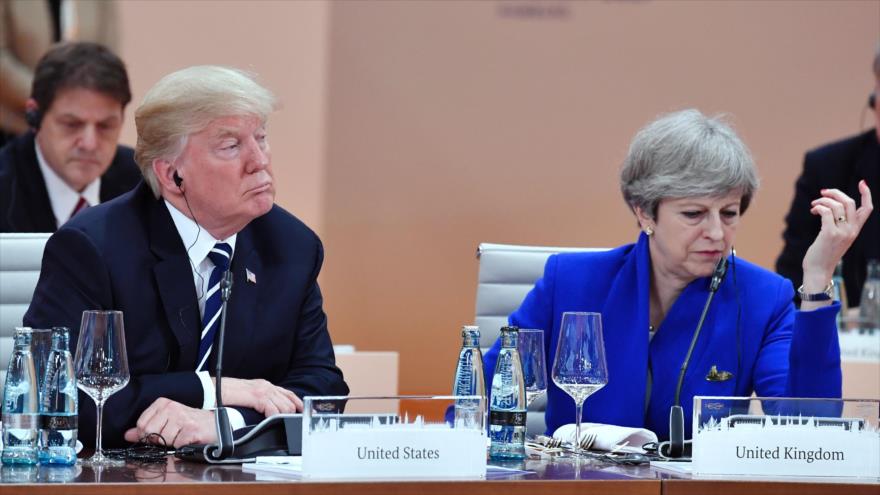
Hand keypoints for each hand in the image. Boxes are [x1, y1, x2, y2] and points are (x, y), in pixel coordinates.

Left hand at [124, 398, 216, 447]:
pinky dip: (182, 446)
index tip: (160, 433)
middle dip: (159, 440)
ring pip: (163, 440)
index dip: (148, 434)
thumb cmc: (190, 423)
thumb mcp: (167, 421)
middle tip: (173, 435)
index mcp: (163, 403)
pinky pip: (176, 445)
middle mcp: (172, 408)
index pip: (141, 424)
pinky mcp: (191, 429)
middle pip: (150, 433)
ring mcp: (182, 418)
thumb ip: (146, 427)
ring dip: (173, 443)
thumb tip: (128, 435)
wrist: (215, 424)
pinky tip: (189, 439)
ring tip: (182, 436)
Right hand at [216, 377, 302, 416]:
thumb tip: (268, 410)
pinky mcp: (257, 396)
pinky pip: (272, 409)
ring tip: (279, 424)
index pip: (287, 393)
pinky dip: (274, 417)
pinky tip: (271, 422)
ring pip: (284, 406)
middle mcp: (266, 386)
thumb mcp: (248, 394)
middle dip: (291, 414)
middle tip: (289, 423)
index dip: (296, 403)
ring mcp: (262, 390)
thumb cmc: (227, 393)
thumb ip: (259, 399)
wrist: (213, 389)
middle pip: (289, 401)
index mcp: (265, 385)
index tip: (301, 412)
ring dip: (283, 417)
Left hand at [801, 181, 872, 304]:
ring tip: (814, 205)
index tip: (862, 182)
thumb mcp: (837, 238)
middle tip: (823, 192)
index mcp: (855, 230)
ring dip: (823, 200)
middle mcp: (852, 230)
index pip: (868, 209)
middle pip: (850, 202)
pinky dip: (819, 207)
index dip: (867, 194)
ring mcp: (842, 232)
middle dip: (836, 193)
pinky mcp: (829, 234)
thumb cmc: (824, 254)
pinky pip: (826, 212)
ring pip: (836, 205)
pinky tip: (813, 210)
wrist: (818, 271)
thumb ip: (839, 225)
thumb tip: (830, 207)